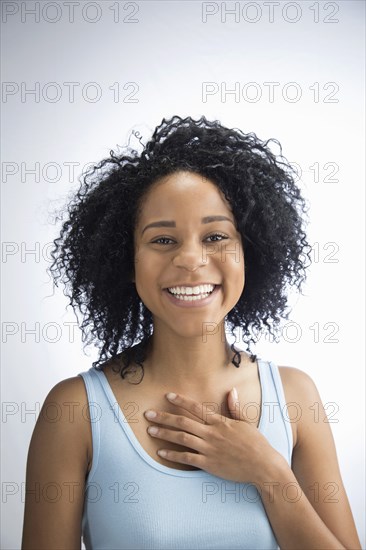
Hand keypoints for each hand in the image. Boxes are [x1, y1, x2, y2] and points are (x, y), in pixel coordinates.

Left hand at [144, 389, 283, 483]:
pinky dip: (172, 455)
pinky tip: (161, 452)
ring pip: (181, 438)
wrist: (262, 465)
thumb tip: (231, 391)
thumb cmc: (256, 443)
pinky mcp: (208, 464)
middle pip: (183, 422)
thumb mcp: (245, 422)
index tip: (168, 396)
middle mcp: (212, 433)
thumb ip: (235, 407)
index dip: (181, 401)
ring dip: (164, 433)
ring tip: (150, 430)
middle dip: (164, 417)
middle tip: (148, 414)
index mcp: (220, 422)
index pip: (196, 408)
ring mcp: (209, 448)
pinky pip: (187, 458)